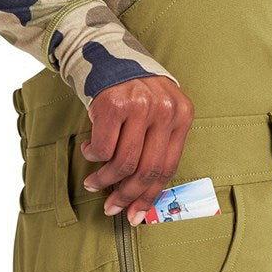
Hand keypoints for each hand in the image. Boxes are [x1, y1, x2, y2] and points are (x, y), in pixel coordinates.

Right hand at [80, 75, 194, 225]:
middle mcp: (165, 110)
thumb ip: (156, 146)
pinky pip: (102, 147)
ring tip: (94, 182)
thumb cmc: (133, 93)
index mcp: (182, 115)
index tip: (135, 215)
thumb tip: (142, 196)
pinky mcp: (114, 103)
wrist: (107, 55)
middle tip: (111, 207)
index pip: (168, 167)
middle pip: (147, 170)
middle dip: (126, 195)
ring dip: (105, 179)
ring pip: (123, 162)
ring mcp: (141, 105)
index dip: (149, 197)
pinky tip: (88, 150)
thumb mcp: (157, 114)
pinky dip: (93, 155)